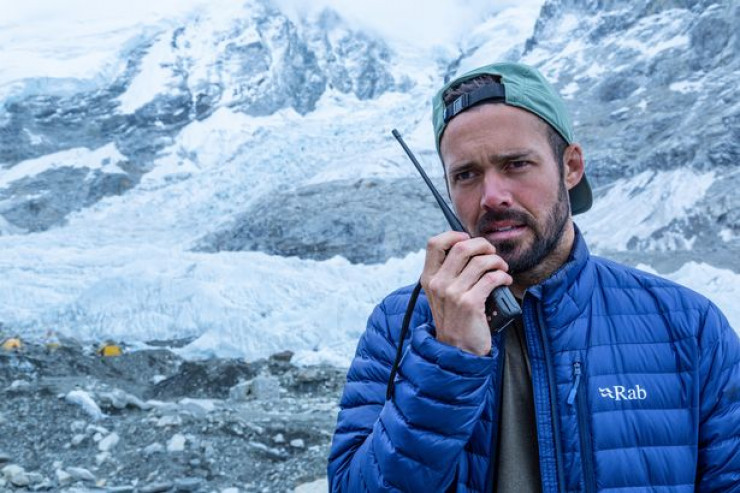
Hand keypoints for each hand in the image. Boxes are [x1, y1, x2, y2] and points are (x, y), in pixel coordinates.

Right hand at [421, 232, 511, 355]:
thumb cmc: (455, 319)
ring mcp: (453, 294)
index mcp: (429, 278)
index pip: (434, 243)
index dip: (454, 235)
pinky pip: (491, 278)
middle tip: (492, 253)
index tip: (468, 239)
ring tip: (502, 268)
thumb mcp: (441, 294)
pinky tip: (505, 280)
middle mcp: (438, 284)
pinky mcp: (470, 304)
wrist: (457, 350)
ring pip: (480, 261)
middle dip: (483, 245)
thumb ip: (448, 272)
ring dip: (497, 261)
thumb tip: (469, 246)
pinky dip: (503, 275)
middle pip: (461, 247)